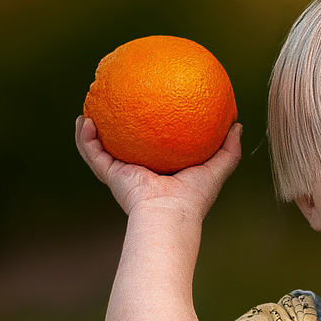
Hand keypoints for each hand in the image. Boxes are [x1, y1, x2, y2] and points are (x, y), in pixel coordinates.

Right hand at [75, 117, 243, 220]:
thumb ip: (228, 149)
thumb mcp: (217, 168)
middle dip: (116, 129)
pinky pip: (92, 153)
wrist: (169, 214)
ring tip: (87, 109)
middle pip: (124, 146)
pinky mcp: (110, 174)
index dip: (150, 131)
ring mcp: (122, 173)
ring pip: (101, 148)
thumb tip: (237, 124)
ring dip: (90, 131)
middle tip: (113, 106)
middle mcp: (139, 172)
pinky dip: (84, 138)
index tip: (147, 109)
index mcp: (161, 171)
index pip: (154, 148)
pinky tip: (83, 120)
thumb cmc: (194, 197)